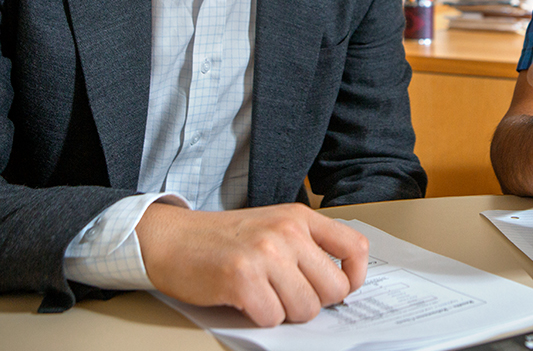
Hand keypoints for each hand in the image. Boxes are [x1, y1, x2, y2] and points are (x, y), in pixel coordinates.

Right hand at [136, 202, 368, 326]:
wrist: (173, 239)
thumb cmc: (226, 239)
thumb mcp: (274, 227)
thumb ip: (307, 247)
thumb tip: (343, 284)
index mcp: (300, 218)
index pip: (355, 248)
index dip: (354, 277)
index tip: (341, 288)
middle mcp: (287, 232)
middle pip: (334, 289)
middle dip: (315, 303)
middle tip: (289, 296)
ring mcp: (265, 254)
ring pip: (305, 309)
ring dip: (286, 313)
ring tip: (265, 296)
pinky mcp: (242, 279)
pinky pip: (273, 318)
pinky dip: (260, 318)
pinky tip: (245, 301)